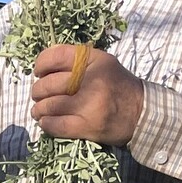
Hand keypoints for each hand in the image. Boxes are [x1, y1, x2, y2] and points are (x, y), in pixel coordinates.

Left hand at [29, 44, 143, 144]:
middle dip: (38, 91)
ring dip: (39, 109)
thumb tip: (43, 66)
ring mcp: (90, 104)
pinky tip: (46, 122)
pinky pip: (56, 125)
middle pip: (48, 84)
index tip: (39, 72)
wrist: (143, 113)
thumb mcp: (102, 63)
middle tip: (39, 96)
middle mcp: (92, 80)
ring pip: (49, 105)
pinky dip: (46, 124)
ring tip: (39, 111)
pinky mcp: (88, 126)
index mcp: (94, 60)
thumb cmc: (117, 86)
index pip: (55, 56)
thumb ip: (76, 61)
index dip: (41, 64)